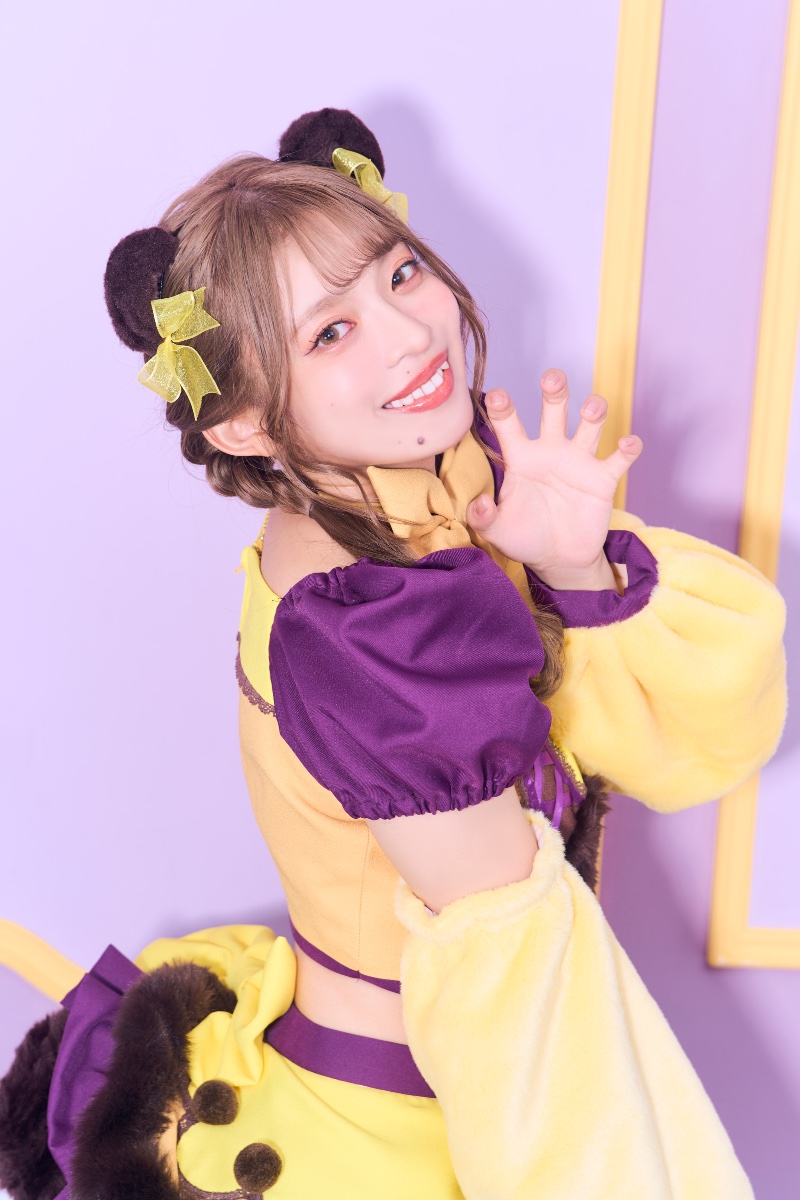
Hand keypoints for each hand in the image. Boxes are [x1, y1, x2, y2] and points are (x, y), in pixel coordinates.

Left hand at [466, 369, 641, 588]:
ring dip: (594, 411)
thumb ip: (484, 518)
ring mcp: (579, 462)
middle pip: (554, 411)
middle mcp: (551, 451)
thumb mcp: (497, 531)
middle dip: (555, 391)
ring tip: (592, 408)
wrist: (559, 559)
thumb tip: (478, 503)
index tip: (497, 395)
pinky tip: (628, 443)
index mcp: (521, 458)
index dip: (502, 408)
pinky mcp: (602, 480)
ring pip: (590, 425)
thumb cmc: (524, 537)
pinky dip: (627, 449)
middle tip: (553, 377)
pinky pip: (618, 460)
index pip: (509, 425)